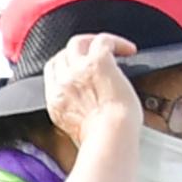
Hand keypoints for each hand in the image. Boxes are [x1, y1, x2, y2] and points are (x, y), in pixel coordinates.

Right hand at [41, 32, 140, 153]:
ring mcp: (78, 70)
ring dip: (95, 42)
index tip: (82, 69)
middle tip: (98, 56)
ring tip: (113, 49)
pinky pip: (103, 40)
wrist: (111, 138)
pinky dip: (117, 42)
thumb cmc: (102, 141)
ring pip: (78, 42)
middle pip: (62, 54)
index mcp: (55, 100)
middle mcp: (62, 83)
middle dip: (80, 52)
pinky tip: (129, 50)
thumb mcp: (77, 128)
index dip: (67, 65)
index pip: (52, 70)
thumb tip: (89, 102)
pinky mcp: (98, 62)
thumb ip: (75, 111)